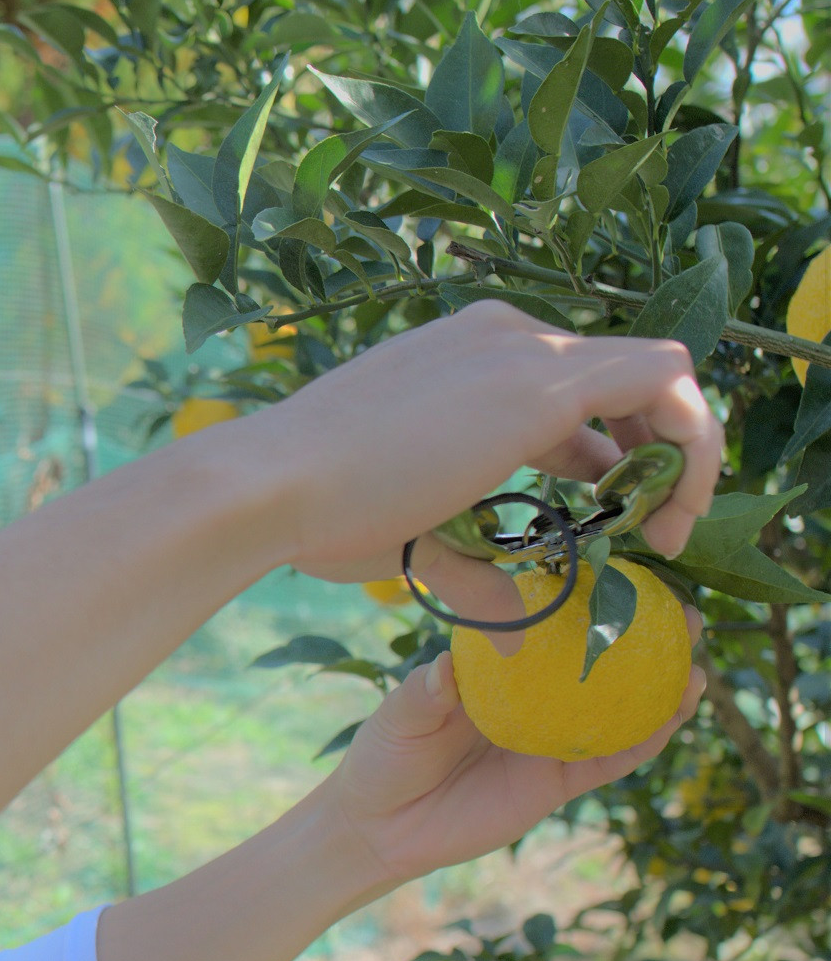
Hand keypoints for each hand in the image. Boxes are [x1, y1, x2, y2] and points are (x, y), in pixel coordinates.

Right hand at [243, 302, 720, 635]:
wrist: (269, 486)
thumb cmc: (313, 513)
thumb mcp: (412, 534)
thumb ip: (471, 564)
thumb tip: (513, 625)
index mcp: (461, 356)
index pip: (566, 387)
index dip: (603, 452)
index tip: (603, 515)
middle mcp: (500, 335)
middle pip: (619, 377)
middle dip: (650, 450)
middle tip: (648, 527)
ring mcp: (522, 349)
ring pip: (659, 372)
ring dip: (679, 448)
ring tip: (666, 527)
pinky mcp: (544, 383)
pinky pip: (667, 383)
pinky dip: (690, 443)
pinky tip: (668, 516)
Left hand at [316, 627, 704, 892]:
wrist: (380, 827)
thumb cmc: (384, 757)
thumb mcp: (398, 717)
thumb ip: (423, 694)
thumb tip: (446, 670)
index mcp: (498, 671)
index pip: (551, 629)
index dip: (591, 604)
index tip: (631, 577)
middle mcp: (532, 699)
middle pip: (601, 666)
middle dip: (647, 642)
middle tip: (687, 617)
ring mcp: (549, 739)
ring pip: (620, 713)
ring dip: (661, 692)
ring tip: (697, 670)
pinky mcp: (556, 782)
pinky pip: (608, 761)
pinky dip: (643, 742)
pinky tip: (673, 721)